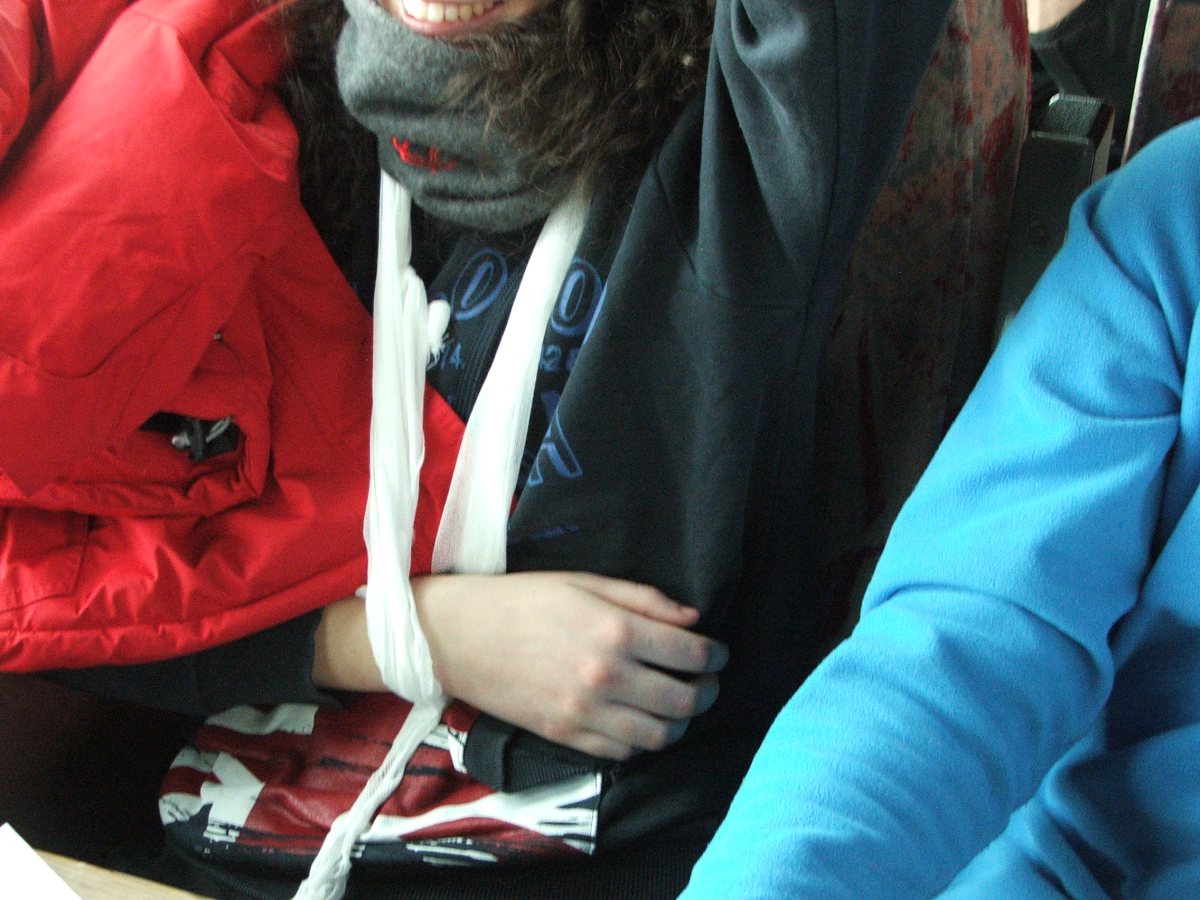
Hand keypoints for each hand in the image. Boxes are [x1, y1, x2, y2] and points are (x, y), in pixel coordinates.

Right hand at [413, 571, 726, 759]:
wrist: (460, 635)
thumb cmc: (523, 599)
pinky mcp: (566, 735)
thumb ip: (644, 599)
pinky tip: (642, 719)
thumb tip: (693, 619)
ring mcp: (585, 712)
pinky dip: (643, 740)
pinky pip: (623, 752)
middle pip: (685, 700)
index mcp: (615, 630)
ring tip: (679, 704)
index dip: (716, 655)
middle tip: (707, 680)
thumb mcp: (585, 582)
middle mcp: (606, 676)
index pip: (692, 654)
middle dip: (708, 690)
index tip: (718, 652)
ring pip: (660, 735)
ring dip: (681, 721)